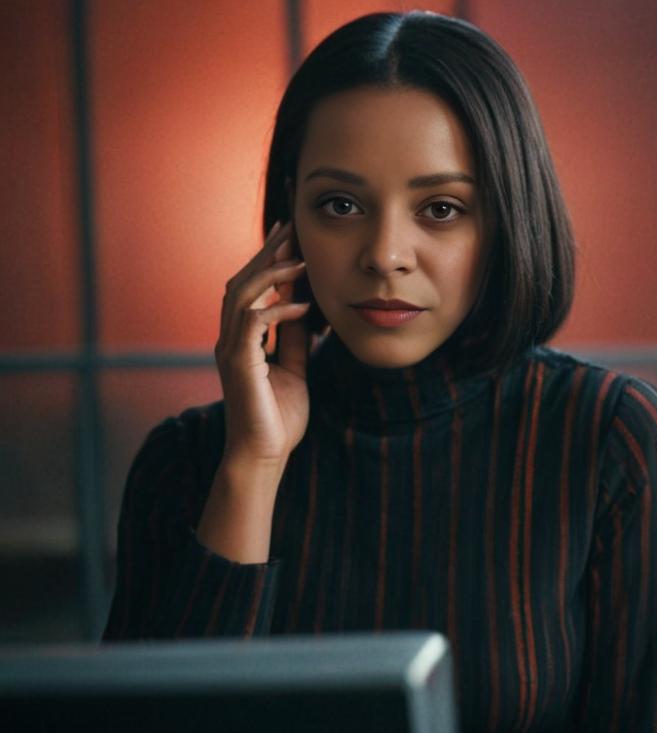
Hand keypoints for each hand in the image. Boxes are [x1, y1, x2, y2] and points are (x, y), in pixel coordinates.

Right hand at [214, 220, 310, 465]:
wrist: (264, 455)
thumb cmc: (278, 418)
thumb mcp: (294, 368)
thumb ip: (294, 338)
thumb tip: (305, 306)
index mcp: (241, 340)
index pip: (250, 289)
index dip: (267, 260)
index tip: (289, 235)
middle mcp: (230, 339)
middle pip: (242, 283)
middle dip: (266, 254)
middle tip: (290, 230)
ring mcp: (230, 351)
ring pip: (242, 296)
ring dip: (271, 275)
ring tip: (300, 261)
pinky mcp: (238, 364)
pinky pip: (254, 324)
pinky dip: (279, 310)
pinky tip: (303, 305)